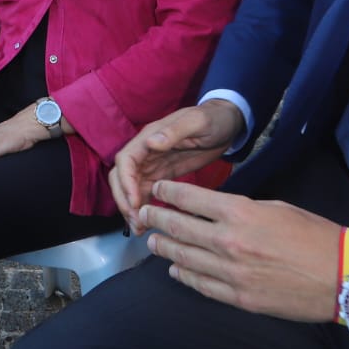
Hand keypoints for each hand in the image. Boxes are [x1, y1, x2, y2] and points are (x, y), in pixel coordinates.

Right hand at [109, 101, 245, 226]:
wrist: (226, 123)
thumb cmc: (213, 119)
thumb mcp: (198, 122)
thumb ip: (175, 131)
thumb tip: (151, 142)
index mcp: (149, 137)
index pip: (125, 160)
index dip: (125, 182)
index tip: (134, 202)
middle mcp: (146, 151)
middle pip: (122, 177)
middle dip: (124, 200)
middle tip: (136, 221)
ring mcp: (152, 164)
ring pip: (130, 188)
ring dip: (131, 208)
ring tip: (140, 229)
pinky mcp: (162, 175)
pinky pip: (145, 193)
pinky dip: (143, 208)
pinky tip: (149, 224)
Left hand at [137, 182, 348, 324]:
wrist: (342, 276)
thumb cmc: (315, 236)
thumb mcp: (277, 208)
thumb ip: (241, 210)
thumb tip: (216, 211)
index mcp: (240, 213)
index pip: (190, 199)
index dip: (168, 194)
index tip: (157, 190)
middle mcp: (229, 242)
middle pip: (179, 229)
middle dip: (157, 220)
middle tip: (143, 215)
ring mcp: (231, 273)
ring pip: (184, 258)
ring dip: (164, 248)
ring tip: (152, 242)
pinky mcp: (239, 297)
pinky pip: (201, 285)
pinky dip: (184, 275)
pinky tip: (176, 269)